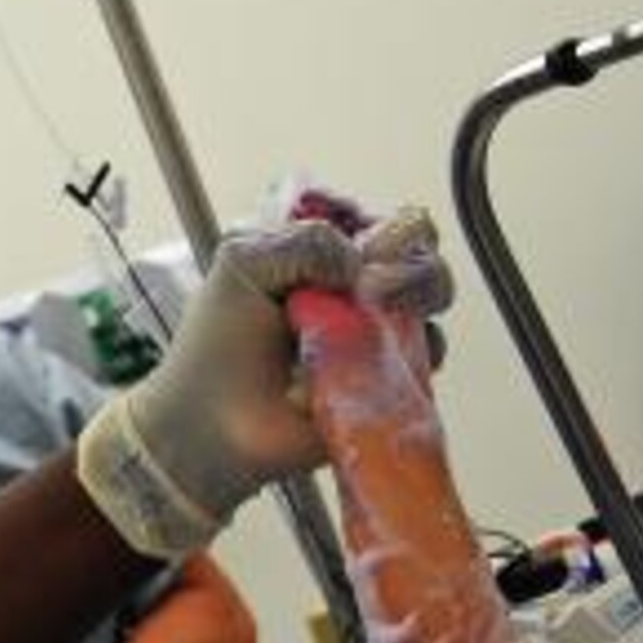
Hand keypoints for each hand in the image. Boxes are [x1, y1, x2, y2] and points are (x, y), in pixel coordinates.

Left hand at [76, 211, 451, 558]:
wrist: (212, 427)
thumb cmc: (216, 347)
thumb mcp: (243, 265)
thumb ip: (302, 242)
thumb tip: (362, 262)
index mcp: (319, 251)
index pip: (374, 216)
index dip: (381, 226)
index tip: (362, 245)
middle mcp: (354, 286)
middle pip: (416, 251)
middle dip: (410, 262)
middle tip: (374, 287)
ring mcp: (375, 330)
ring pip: (430, 296)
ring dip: (417, 298)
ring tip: (375, 319)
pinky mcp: (388, 376)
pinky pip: (428, 353)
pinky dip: (416, 351)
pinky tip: (375, 359)